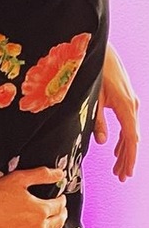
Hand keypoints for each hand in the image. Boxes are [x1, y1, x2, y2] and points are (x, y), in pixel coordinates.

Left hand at [94, 43, 138, 181]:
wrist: (102, 51)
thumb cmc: (97, 71)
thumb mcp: (94, 98)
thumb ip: (98, 120)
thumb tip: (103, 142)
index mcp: (126, 107)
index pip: (131, 138)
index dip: (130, 157)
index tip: (127, 173)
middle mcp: (132, 105)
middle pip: (133, 138)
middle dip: (127, 158)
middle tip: (120, 177)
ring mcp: (131, 102)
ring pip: (131, 132)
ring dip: (125, 150)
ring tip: (118, 168)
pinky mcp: (126, 99)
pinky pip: (128, 123)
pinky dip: (124, 137)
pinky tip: (118, 148)